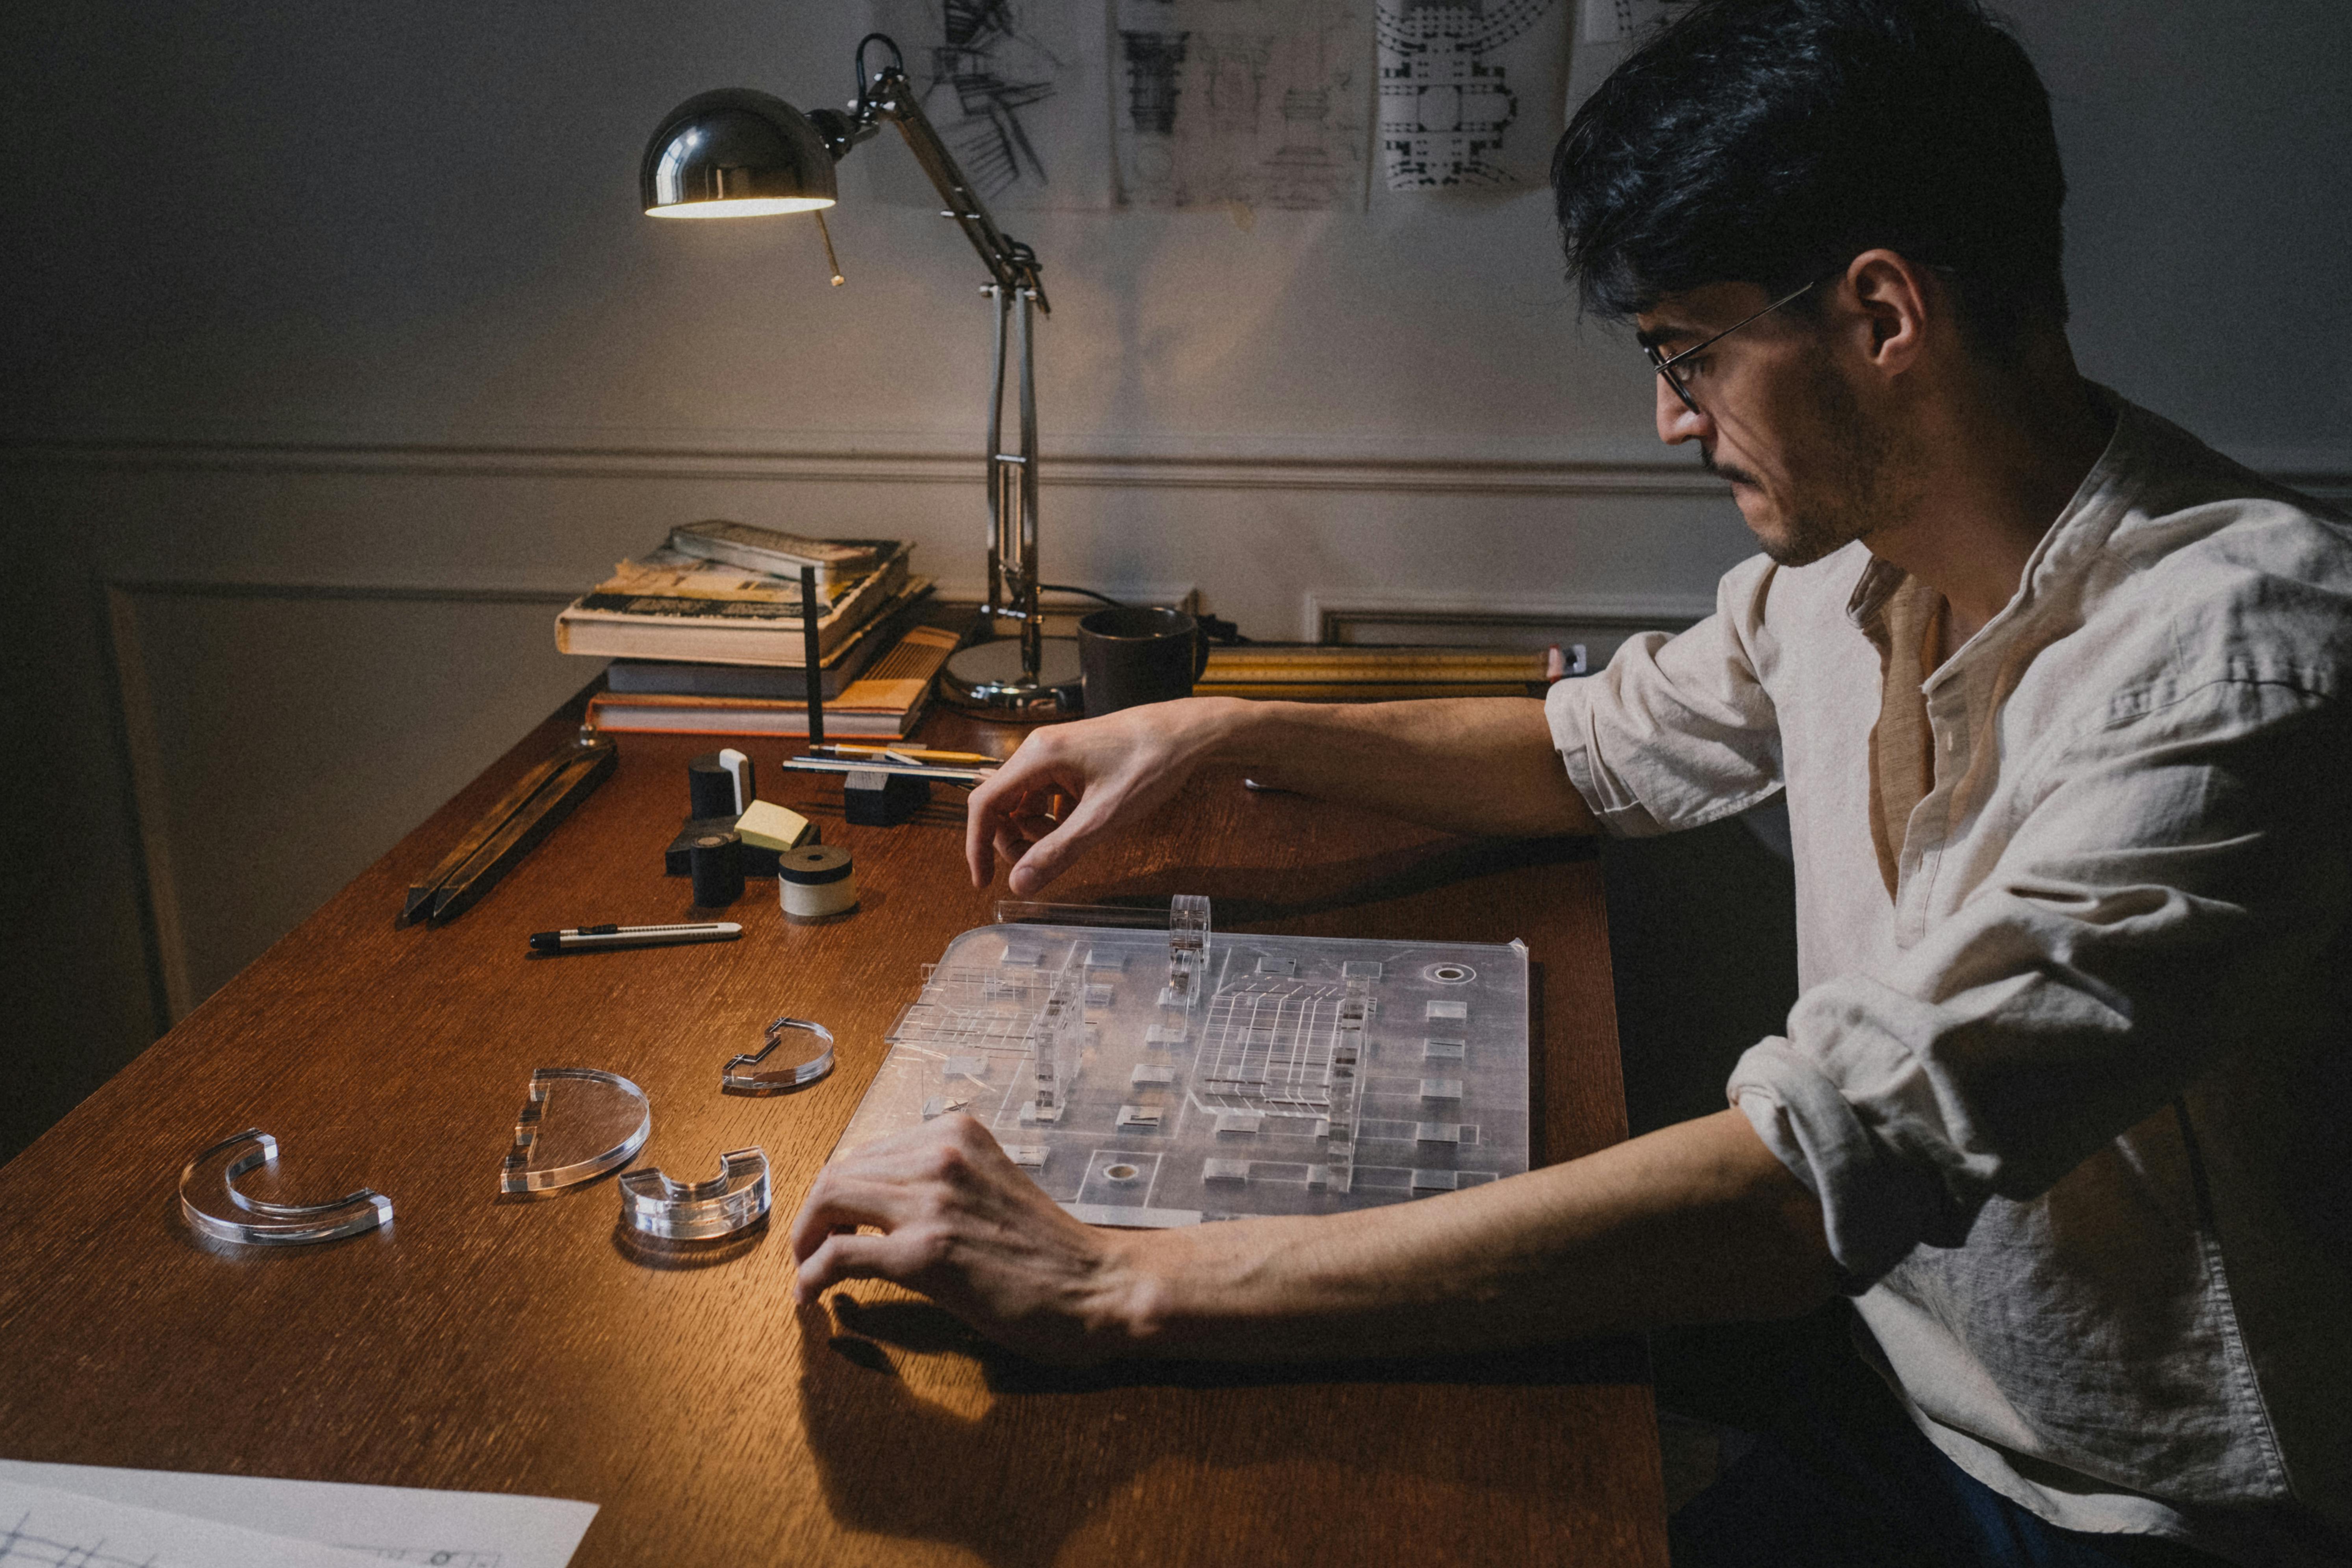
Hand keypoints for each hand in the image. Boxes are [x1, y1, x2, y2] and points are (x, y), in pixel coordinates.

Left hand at [788, 1115, 1152, 1363]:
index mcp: (958, 1131)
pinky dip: (812, 1275)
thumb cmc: (1050, 1249)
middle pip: (840, 1172)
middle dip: (814, 1215)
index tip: (831, 1221)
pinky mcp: (927, 1253)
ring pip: (831, 1203)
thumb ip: (941, 1179)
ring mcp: (933, 1201)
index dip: (840, 1190)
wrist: (1098, 1286)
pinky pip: (839, 1256)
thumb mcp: (990, 1184)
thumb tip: (878, 1204)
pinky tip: (811, 1295)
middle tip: (809, 1249)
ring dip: (806, 1241)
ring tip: (807, 1270)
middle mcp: (942, 1153)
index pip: (868, 1150)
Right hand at [965, 697, 1237, 893]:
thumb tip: (1020, 882)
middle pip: (1002, 804)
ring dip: (1037, 831)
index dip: (977, 845)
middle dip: (1013, 840)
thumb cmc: (1150, 762)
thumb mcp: (1104, 817)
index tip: (983, 881)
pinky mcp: (1073, 761)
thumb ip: (1059, 851)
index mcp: (1038, 756)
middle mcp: (1040, 750)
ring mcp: (1056, 754)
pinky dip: (1057, 818)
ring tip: (1069, 842)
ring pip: (1025, 802)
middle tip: (1039, 864)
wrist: (1187, 733)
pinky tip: (1083, 826)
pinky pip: (1048, 795)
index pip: (985, 803)